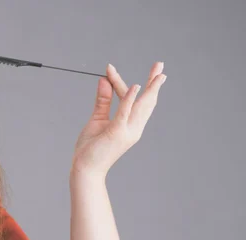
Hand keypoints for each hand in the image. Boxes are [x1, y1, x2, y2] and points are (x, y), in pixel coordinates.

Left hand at [71, 62, 166, 177]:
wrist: (85, 169)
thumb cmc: (91, 148)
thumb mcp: (97, 120)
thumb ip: (103, 101)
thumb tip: (103, 79)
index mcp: (130, 125)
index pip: (130, 100)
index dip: (120, 83)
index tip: (109, 69)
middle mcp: (133, 128)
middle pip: (146, 102)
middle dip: (154, 83)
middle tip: (160, 65)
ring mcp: (127, 131)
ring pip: (141, 106)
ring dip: (150, 88)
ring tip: (158, 74)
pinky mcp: (117, 133)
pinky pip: (125, 113)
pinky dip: (130, 99)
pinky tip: (135, 86)